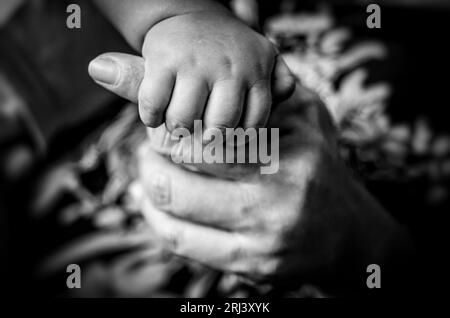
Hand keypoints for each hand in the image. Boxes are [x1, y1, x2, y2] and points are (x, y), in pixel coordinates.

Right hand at [89, 10, 294, 131]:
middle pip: (220, 127)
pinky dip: (151, 118)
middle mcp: (229, 67)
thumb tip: (286, 94)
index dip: (238, 139)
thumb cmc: (228, 49)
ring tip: (179, 124)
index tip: (227, 139)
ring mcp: (194, 63)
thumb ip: (277, 79)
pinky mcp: (162, 60)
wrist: (189, 13)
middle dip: (208, 139)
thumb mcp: (260, 57)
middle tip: (201, 136)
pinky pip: (154, 106)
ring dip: (177, 129)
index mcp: (256, 70)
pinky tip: (155, 116)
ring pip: (184, 120)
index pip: (254, 124)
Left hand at [135, 84, 412, 292]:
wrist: (346, 232)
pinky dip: (157, 220)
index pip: (203, 139)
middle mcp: (277, 199)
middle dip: (151, 159)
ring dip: (147, 189)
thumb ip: (259, 89)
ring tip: (148, 172)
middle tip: (149, 147)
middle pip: (179, 179)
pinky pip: (184, 244)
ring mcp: (263, 240)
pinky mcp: (251, 267)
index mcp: (289, 153)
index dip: (169, 129)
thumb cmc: (316, 164)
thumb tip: (201, 71)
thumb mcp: (300, 115)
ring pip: (175, 214)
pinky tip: (154, 204)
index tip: (163, 123)